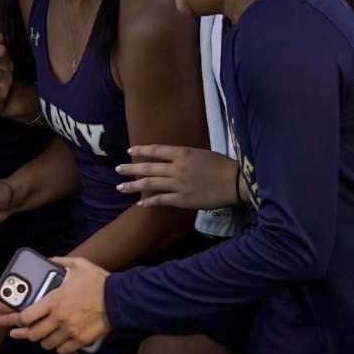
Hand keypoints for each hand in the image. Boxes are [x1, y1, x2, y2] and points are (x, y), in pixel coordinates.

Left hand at [11, 257, 110, 353]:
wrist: (121, 299)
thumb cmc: (99, 282)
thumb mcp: (79, 265)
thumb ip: (60, 262)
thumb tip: (48, 260)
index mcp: (55, 300)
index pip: (25, 316)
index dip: (15, 320)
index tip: (14, 320)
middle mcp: (59, 318)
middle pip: (33, 334)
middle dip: (25, 333)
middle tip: (21, 331)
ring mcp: (70, 331)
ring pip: (46, 343)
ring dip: (42, 340)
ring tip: (42, 335)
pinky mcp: (81, 340)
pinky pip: (62, 350)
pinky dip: (58, 347)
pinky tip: (58, 341)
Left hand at [117, 144, 240, 210]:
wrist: (235, 182)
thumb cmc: (222, 165)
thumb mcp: (202, 153)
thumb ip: (184, 156)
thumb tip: (172, 159)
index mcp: (183, 153)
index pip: (156, 150)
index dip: (141, 150)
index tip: (130, 151)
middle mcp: (177, 168)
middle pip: (148, 168)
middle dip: (130, 168)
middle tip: (118, 169)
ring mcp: (178, 184)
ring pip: (150, 184)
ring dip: (133, 185)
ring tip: (120, 187)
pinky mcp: (182, 199)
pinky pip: (161, 200)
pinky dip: (149, 202)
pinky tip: (140, 203)